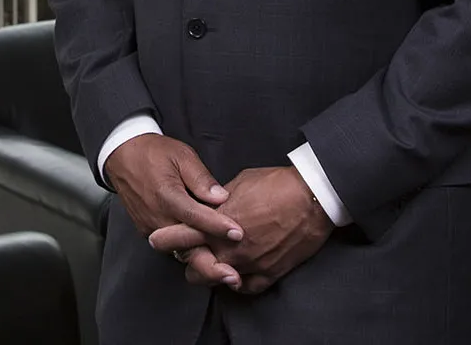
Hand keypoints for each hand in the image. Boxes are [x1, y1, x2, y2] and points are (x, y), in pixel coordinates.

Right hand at [106, 134, 244, 284]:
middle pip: (186, 246)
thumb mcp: (182, 156)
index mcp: (166, 195)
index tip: (238, 233)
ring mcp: (150, 227)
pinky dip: (189, 252)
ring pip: (179, 251)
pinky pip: (171, 247)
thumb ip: (201, 179)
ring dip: (201, 261)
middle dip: (210, 263)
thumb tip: (221, 197)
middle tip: (233, 275)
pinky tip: (207, 255)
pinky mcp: (148, 232)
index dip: (218, 226)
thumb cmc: (153, 153)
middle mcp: (157, 217)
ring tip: (225, 271)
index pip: (196, 217)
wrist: (123, 156)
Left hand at [150, 167, 332, 293]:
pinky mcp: (268, 273)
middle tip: (190, 252)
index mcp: (216, 225)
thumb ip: (218, 201)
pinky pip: (245, 288)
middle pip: (194, 268)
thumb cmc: (276, 185)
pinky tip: (236, 274)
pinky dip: (238, 282)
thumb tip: (210, 205)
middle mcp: (228, 249)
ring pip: (217, 281)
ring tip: (213, 262)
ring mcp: (248, 264)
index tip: (158, 238)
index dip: (166, 239)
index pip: (179, 238)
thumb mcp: (239, 183)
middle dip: (188, 260)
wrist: (312, 198)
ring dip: (212, 272)